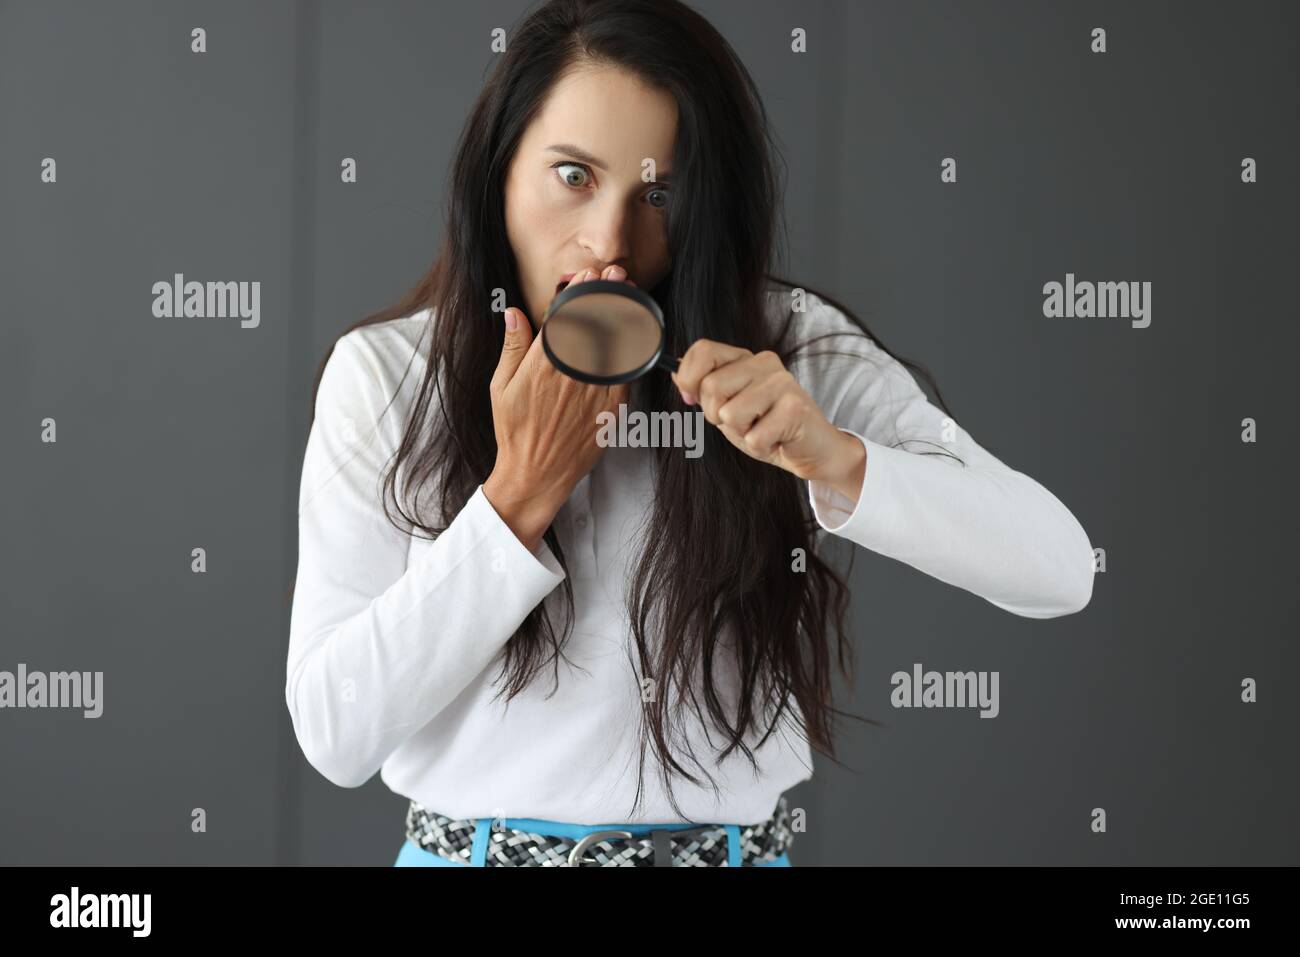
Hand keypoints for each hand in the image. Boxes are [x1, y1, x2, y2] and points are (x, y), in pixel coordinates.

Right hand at [483, 268, 631, 549]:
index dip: (580, 290)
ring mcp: (594, 391)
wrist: (537, 474)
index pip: (566, 316)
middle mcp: (571, 374)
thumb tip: (514, 312)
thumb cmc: (516, 431)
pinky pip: (628, 372)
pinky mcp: (611, 408)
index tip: (589, 275)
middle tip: (618, 276)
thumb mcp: (501, 387)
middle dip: (609, 295)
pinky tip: (638, 333)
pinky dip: (634, 350)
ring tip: (631, 295)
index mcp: (542, 365)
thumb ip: (512, 347)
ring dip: (625, 316)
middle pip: (596, 324)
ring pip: (616, 344)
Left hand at [671, 340, 865, 500]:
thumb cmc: (770, 429)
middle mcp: (764, 363)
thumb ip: (705, 391)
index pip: (703, 350)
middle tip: (743, 423)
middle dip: (717, 416)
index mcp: (746, 359)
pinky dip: (760, 447)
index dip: (688, 378)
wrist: (812, 450)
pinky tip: (777, 440)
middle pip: (711, 387)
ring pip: (730, 414)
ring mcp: (782, 383)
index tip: (691, 399)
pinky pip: (754, 437)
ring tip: (762, 430)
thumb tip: (675, 374)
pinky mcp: (795, 407)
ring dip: (742, 434)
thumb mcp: (729, 408)